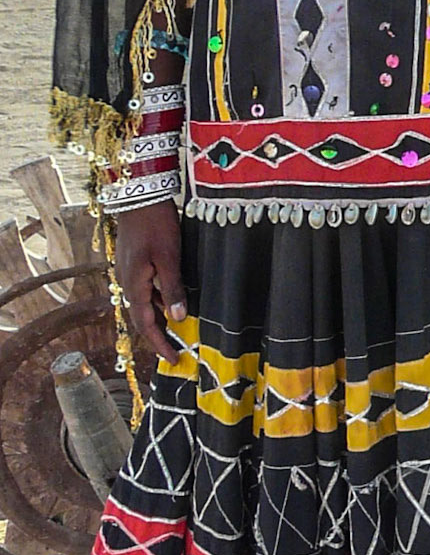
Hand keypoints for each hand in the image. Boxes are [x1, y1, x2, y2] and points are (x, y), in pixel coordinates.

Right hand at [113, 202, 187, 363]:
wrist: (140, 195)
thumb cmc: (156, 225)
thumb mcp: (169, 257)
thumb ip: (172, 287)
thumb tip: (177, 318)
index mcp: (134, 284)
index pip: (145, 324)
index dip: (159, 344)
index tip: (174, 359)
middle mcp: (127, 281)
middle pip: (142, 317)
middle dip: (158, 335)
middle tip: (177, 350)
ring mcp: (129, 271)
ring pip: (144, 302)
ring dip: (159, 317)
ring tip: (178, 329)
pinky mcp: (134, 262)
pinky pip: (145, 288)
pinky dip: (158, 299)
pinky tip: (172, 298)